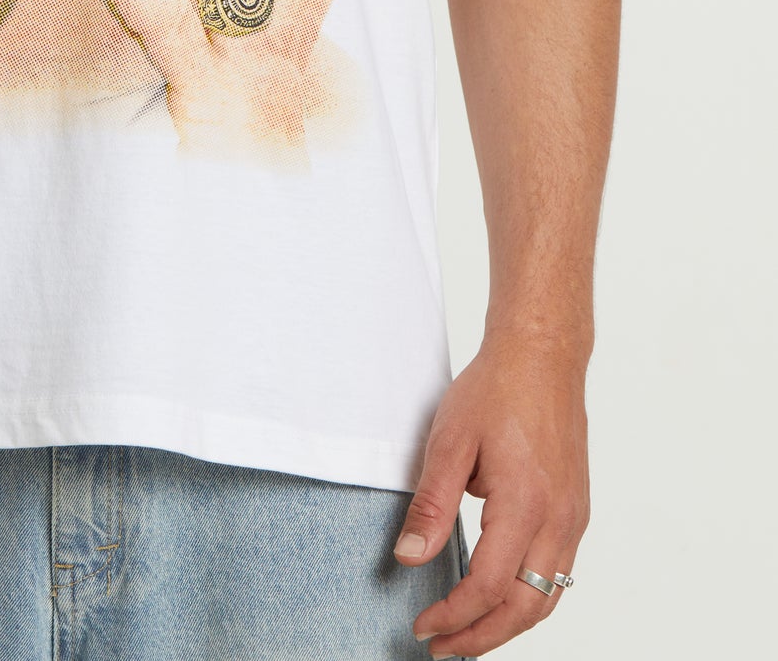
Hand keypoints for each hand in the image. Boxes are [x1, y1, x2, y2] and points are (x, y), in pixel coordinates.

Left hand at [394, 336, 590, 656]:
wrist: (542, 355)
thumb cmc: (495, 390)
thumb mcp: (449, 441)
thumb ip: (430, 505)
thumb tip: (410, 558)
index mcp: (526, 504)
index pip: (488, 586)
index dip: (453, 616)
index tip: (423, 627)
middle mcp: (559, 519)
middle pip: (525, 608)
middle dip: (482, 637)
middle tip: (443, 648)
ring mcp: (573, 517)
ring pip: (548, 597)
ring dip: (508, 625)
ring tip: (468, 634)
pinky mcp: (576, 510)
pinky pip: (558, 573)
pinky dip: (529, 599)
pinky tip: (500, 597)